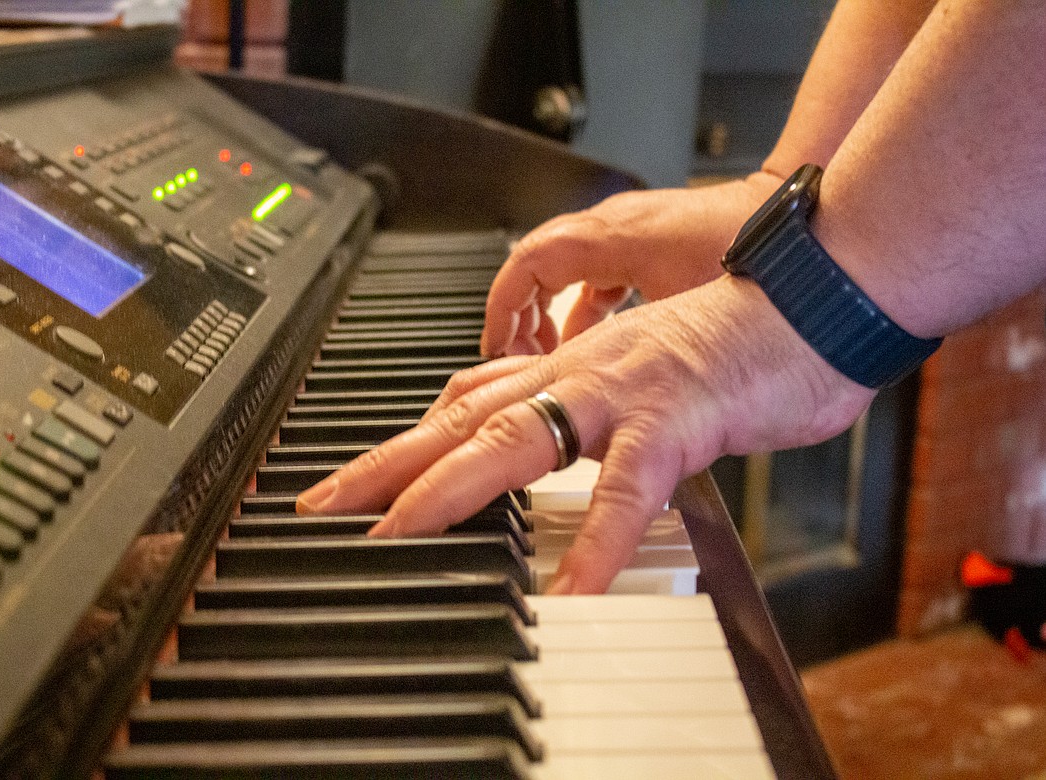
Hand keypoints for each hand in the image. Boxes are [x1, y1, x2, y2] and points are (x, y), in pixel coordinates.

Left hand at [298, 275, 875, 592]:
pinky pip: (627, 488)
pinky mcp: (676, 421)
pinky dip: (596, 540)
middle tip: (327, 508)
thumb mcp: (632, 368)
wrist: (808, 298)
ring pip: (520, 437)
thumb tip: (530, 423)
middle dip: (388, 465)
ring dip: (453, 485)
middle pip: (462, 418)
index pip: (463, 402)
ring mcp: (621, 394)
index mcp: (566, 367)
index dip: (398, 443)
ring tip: (401, 532)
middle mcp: (577, 373)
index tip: (347, 482)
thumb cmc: (729, 340)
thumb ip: (576, 397)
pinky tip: (570, 589)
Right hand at [480, 173, 784, 356]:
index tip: (497, 347)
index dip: (504, 308)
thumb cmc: (760, 256)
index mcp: (613, 238)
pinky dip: (584, 309)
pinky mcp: (651, 246)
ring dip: (552, 314)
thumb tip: (616, 401)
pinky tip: (596, 345)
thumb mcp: (689, 316)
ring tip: (550, 359)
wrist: (809, 230)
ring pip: (567, 272)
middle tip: (516, 361)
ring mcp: (633, 234)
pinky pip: (596, 275)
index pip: (529, 263)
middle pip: (537, 266)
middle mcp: (616, 228)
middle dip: (520, 316)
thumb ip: (641, 353)